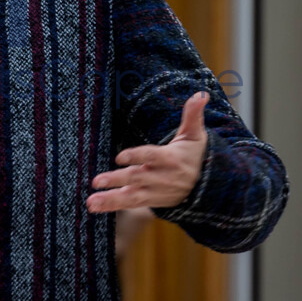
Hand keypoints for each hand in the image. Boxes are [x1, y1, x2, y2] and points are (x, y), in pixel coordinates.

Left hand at [87, 92, 209, 212]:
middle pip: (137, 178)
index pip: (152, 156)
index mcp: (171, 159)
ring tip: (91, 202)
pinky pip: (130, 205)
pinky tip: (95, 206)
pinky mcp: (150, 201)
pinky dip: (112, 206)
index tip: (120, 157)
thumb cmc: (196, 156)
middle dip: (117, 180)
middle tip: (97, 181)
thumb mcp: (196, 135)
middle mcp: (162, 178)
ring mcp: (155, 192)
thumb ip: (193, 115)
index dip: (137, 156)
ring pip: (132, 197)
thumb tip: (201, 94)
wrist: (210, 189)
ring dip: (110, 200)